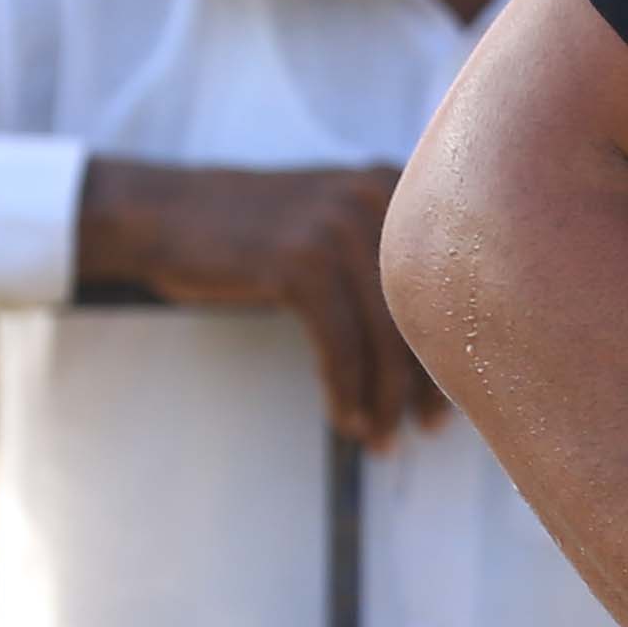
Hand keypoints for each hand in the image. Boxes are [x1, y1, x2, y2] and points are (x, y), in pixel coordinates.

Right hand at [78, 158, 443, 449]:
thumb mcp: (333, 220)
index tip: (461, 396)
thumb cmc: (254, 232)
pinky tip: (344, 419)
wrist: (166, 212)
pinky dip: (344, 390)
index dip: (461, 346)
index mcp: (398, 187)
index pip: (449, 281)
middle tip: (429, 431)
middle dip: (432, 382)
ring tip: (382, 439)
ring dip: (385, 399)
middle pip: (428, 311)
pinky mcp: (298, 262)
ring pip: (387, 336)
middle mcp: (376, 199)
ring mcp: (337, 227)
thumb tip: (448, 337)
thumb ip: (387, 254)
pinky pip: (340, 345)